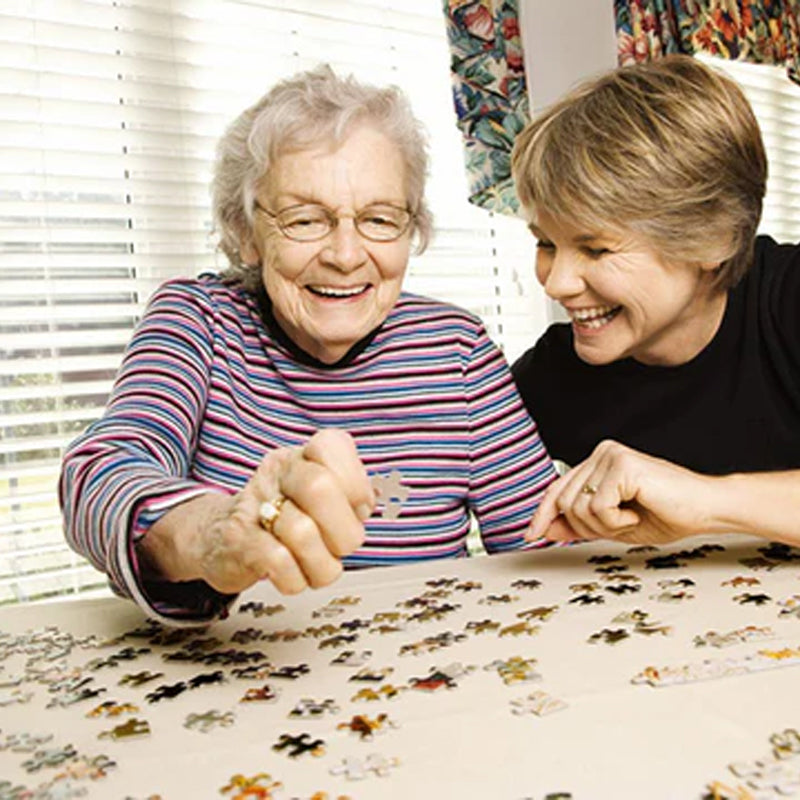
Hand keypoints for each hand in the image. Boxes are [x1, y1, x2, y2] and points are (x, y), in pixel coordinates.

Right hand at [148, 429, 373, 594]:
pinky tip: (293, 574)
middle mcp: (277, 472)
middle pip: (319, 488)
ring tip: (317, 564)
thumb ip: (351, 494)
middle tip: (342, 545)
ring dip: (322, 564)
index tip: (358, 507)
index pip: (333, 445)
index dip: (356, 484)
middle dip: (344, 530)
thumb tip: (372, 501)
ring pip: (302, 532)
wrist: (219, 537)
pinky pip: (279, 562)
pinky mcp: (238, 539)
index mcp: (302, 456)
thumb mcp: (319, 497)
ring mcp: (255, 504)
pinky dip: (296, 579)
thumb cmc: (282, 517)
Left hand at [527, 440, 716, 544]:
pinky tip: (637, 513)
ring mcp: (610, 455)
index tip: (530, 536)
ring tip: (631, 519)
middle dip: (586, 528)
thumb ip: (578, 524)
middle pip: (563, 502)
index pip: (557, 489)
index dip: (542, 514)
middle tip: (620, 527)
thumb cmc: (666, 515)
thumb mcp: (612, 526)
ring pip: (577, 507)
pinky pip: (597, 507)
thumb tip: (544, 530)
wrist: (706, 510)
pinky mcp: (622, 464)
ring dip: (604, 526)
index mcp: (597, 463)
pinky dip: (616, 522)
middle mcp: (600, 453)